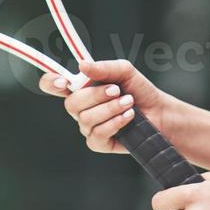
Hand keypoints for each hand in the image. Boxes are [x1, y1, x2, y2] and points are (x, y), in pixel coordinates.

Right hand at [39, 59, 173, 155]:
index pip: (52, 85)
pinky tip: (128, 117)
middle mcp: (80, 108)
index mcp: (81, 88)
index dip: (51, 83)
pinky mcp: (98, 143)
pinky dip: (115, 123)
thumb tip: (82, 65)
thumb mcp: (124, 71)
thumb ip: (104, 67)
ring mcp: (88, 127)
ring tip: (128, 103)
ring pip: (86, 119)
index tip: (65, 82)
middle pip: (71, 103)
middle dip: (96, 95)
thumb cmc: (139, 90)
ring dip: (111, 109)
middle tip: (116, 90)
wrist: (158, 112)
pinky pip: (97, 134)